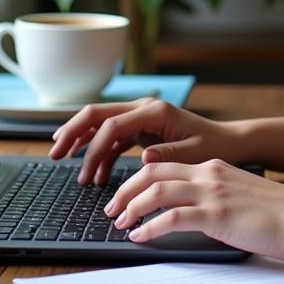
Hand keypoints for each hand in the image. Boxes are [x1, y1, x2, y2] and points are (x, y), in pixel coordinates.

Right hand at [47, 97, 242, 185]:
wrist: (230, 142)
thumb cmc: (215, 148)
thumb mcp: (196, 154)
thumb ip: (169, 154)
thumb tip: (142, 158)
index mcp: (155, 111)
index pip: (111, 124)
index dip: (92, 147)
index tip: (82, 173)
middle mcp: (144, 108)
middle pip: (97, 114)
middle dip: (73, 133)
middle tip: (53, 153)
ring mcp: (142, 116)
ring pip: (101, 123)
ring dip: (82, 142)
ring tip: (66, 164)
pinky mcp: (143, 128)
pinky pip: (114, 137)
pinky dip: (101, 153)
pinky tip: (95, 175)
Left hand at [106, 158, 283, 260]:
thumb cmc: (277, 213)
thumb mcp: (239, 195)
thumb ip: (215, 196)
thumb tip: (191, 213)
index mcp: (214, 167)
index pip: (165, 164)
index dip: (139, 179)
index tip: (125, 195)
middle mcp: (209, 173)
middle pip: (152, 172)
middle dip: (126, 189)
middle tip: (112, 208)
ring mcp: (212, 193)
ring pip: (157, 191)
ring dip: (132, 207)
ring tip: (120, 222)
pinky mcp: (217, 214)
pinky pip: (172, 218)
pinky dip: (150, 227)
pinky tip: (140, 237)